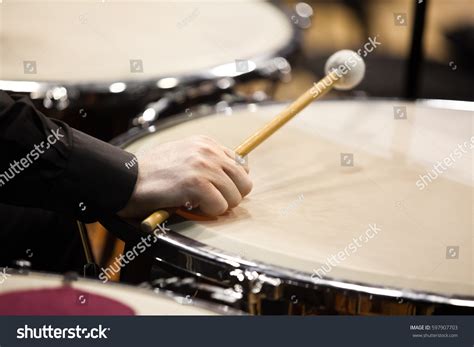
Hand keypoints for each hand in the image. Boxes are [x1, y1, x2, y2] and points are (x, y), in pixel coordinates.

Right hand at [118, 135, 251, 218]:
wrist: (127, 179)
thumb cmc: (154, 173)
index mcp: (207, 142)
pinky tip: (190, 205)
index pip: (241, 165)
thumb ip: (208, 161)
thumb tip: (233, 175)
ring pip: (234, 197)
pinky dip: (207, 212)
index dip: (231, 183)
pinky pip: (220, 207)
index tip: (216, 189)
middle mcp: (209, 151)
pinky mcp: (197, 184)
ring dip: (217, 206)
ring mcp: (204, 166)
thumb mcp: (184, 156)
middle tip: (208, 200)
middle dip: (229, 196)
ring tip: (195, 202)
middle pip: (244, 182)